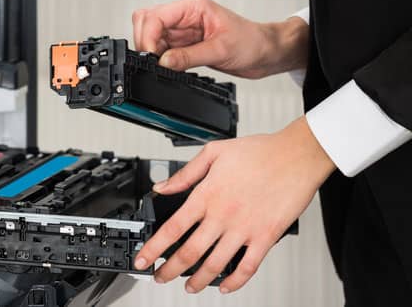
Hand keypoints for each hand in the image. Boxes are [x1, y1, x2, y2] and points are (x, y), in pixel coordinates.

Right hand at [131, 0, 307, 77]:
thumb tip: (162, 62)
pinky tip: (171, 67)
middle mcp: (184, 15)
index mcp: (193, 6)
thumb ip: (188, 56)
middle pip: (146, 21)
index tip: (153, 56)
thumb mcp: (221, 50)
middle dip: (146, 42)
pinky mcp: (183, 44)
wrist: (265, 53)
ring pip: (151, 36)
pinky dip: (160, 59)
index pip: (156, 16)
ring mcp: (182, 29)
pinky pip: (162, 49)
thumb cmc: (252, 42)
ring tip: (166, 65)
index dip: (149, 36)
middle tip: (154, 61)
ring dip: (153, 51)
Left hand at [133, 117, 334, 293]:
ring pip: (215, 264)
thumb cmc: (259, 151)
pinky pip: (248, 267)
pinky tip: (225, 286)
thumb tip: (162, 187)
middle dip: (170, 270)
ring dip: (198, 280)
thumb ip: (185, 174)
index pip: (172, 228)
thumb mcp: (213, 152)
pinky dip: (235, 282)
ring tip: (188, 287)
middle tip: (160, 277)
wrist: (297, 155)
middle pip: (189, 252)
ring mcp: (244, 229)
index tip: (142, 259)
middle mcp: (222, 215)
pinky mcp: (266, 237)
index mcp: (207, 195)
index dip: (153, 248)